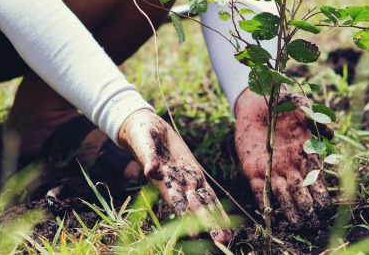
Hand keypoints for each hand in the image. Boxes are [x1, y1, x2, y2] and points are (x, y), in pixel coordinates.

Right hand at [118, 109, 231, 243]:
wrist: (147, 127)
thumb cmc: (141, 135)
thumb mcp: (143, 143)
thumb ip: (147, 157)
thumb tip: (151, 170)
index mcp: (163, 180)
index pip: (177, 201)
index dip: (186, 216)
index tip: (194, 234)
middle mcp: (177, 184)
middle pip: (195, 207)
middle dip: (208, 223)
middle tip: (221, 240)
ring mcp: (187, 179)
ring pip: (204, 202)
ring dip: (215, 219)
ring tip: (227, 236)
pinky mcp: (194, 172)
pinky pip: (207, 191)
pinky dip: (215, 205)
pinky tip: (225, 219)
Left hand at [235, 89, 331, 228]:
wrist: (254, 102)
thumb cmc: (281, 102)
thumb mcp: (298, 103)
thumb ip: (311, 115)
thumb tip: (328, 130)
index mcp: (305, 152)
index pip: (316, 177)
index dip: (321, 192)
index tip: (326, 206)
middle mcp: (291, 165)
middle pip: (301, 190)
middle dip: (307, 206)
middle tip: (313, 221)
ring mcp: (272, 168)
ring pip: (283, 194)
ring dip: (290, 209)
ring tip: (297, 224)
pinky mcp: (254, 169)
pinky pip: (258, 189)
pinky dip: (263, 201)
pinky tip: (268, 213)